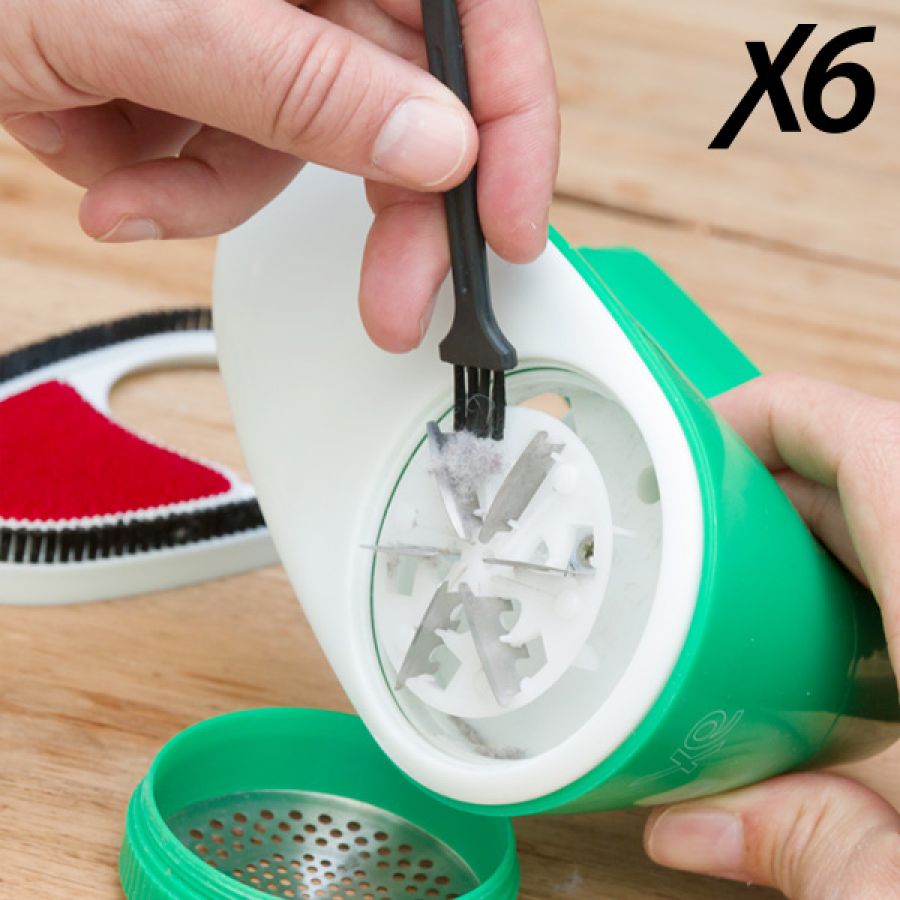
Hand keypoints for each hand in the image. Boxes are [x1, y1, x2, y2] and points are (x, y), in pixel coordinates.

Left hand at [0, 0, 557, 350]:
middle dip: (380, 209)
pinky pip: (232, 157)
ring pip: (302, 147)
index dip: (511, 121)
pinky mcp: (206, 74)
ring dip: (217, 186)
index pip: (470, 12)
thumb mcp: (142, 15)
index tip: (509, 227)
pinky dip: (170, 181)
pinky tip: (107, 161)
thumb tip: (437, 147)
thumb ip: (299, 82)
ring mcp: (250, 26)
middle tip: (395, 300)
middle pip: (401, 100)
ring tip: (127, 176)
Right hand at [644, 373, 899, 898]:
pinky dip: (872, 562)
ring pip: (898, 505)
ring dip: (824, 521)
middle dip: (774, 481)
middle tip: (701, 524)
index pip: (861, 435)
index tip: (699, 437)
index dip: (772, 409)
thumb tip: (693, 829)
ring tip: (755, 570)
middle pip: (874, 462)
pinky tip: (845, 624)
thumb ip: (810, 843)